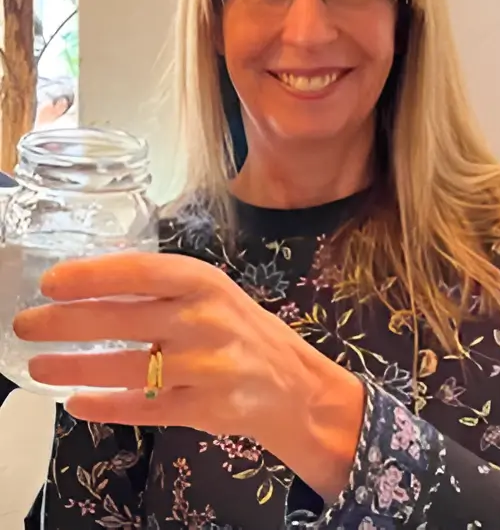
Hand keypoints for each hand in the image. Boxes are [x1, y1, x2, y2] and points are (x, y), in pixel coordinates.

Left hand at [13, 252, 363, 500]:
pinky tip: (76, 402)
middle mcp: (205, 320)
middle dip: (66, 323)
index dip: (92, 276)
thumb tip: (89, 287)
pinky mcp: (204, 408)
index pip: (140, 272)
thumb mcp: (210, 294)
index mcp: (205, 282)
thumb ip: (161, 290)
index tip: (51, 282)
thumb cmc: (241, 329)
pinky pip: (143, 409)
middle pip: (124, 321)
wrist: (292, 384)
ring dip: (75, 368)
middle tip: (26, 325)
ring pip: (127, 369)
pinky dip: (105, 406)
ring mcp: (206, 367)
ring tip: (38, 367)